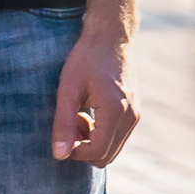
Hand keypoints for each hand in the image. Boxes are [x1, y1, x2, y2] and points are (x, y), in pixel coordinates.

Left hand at [52, 28, 139, 167]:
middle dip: (83, 147)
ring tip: (78, 114)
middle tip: (70, 122)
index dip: (75, 151)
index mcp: (115, 111)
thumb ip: (63, 123)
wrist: (111, 37)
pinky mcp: (134, 113)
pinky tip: (89, 112)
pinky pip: (116, 137)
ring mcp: (135, 116)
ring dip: (91, 141)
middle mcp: (130, 117)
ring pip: (111, 149)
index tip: (62, 133)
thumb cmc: (86, 58)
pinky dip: (100, 134)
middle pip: (106, 156)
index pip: (96, 152)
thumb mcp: (68, 88)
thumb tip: (59, 155)